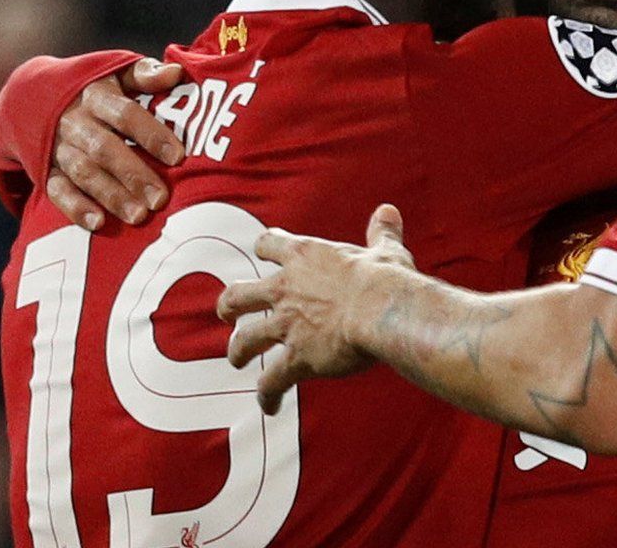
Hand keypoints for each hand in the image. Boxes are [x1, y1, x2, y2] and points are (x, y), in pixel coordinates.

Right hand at [47, 58, 185, 230]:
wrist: (33, 97)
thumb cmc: (95, 88)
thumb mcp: (116, 72)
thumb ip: (145, 74)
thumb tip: (176, 73)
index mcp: (96, 95)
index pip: (125, 114)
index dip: (151, 134)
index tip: (178, 157)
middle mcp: (75, 122)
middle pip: (105, 149)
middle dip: (133, 174)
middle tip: (160, 199)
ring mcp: (58, 147)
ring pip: (84, 173)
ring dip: (111, 196)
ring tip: (139, 216)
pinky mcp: (47, 170)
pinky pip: (57, 190)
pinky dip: (75, 207)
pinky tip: (98, 223)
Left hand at [219, 205, 415, 413]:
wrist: (382, 310)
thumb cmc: (385, 278)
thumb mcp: (384, 250)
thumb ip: (381, 232)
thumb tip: (388, 211)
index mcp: (305, 256)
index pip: (269, 243)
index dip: (265, 247)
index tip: (265, 252)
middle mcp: (286, 289)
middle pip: (238, 295)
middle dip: (229, 305)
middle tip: (228, 314)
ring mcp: (286, 325)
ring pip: (245, 340)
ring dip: (237, 351)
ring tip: (236, 359)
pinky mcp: (296, 358)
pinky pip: (272, 382)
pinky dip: (268, 395)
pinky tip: (269, 405)